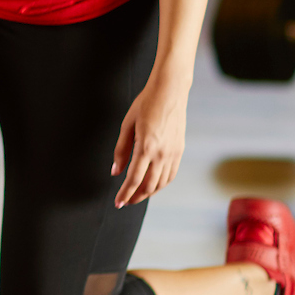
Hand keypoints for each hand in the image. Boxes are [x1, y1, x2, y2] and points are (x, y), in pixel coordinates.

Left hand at [110, 79, 187, 206]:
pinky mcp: (180, 150)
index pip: (133, 179)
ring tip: (137, 195)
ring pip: (162, 183)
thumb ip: (121, 150)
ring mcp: (173, 153)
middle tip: (125, 202)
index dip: (125, 194)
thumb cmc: (146, 104)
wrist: (170, 92)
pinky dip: (162, 184)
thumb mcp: (127, 124)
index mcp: (146, 147)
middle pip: (149, 186)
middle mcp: (162, 154)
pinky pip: (171, 174)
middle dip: (136, 197)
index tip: (118, 203)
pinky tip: (154, 185)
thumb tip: (115, 171)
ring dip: (149, 193)